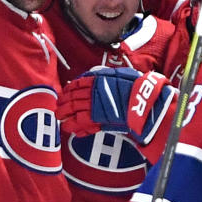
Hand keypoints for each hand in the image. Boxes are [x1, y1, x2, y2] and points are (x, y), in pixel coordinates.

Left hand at [57, 67, 173, 144]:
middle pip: (72, 97)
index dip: (69, 89)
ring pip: (73, 110)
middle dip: (63, 103)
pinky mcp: (97, 119)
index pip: (77, 84)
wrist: (142, 100)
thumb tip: (95, 72)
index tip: (65, 93)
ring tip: (60, 119)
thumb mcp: (119, 73)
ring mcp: (93, 106)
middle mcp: (92, 92)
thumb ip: (105, 74)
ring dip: (65, 115)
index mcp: (97, 80)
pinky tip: (71, 129)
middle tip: (58, 107)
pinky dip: (75, 126)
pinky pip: (81, 123)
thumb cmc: (135, 86)